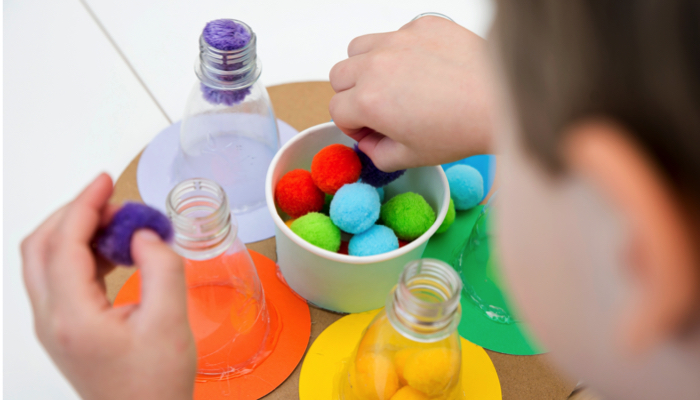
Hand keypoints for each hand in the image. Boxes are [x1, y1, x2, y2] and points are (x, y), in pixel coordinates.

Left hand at [22, 174, 195, 399]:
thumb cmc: (157, 382)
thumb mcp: (170, 321)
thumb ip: (161, 268)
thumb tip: (144, 233)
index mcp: (72, 317)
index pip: (63, 244)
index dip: (84, 205)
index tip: (107, 180)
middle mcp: (50, 320)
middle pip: (39, 247)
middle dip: (73, 214)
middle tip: (114, 201)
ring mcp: (52, 326)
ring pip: (44, 261)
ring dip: (76, 232)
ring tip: (120, 224)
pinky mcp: (62, 330)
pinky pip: (58, 278)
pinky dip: (81, 254)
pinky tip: (115, 252)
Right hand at [329, 16, 495, 171]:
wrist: (502, 101)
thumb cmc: (462, 128)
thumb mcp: (411, 157)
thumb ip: (377, 154)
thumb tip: (369, 144)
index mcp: (369, 101)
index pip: (336, 111)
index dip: (352, 127)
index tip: (370, 132)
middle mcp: (377, 65)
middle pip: (339, 76)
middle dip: (351, 95)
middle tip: (377, 109)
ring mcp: (399, 40)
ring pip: (359, 48)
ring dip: (366, 67)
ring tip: (392, 83)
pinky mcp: (423, 26)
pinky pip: (395, 34)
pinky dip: (400, 51)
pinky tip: (423, 69)